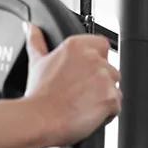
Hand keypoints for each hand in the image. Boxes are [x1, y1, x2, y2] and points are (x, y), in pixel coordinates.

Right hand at [24, 25, 120, 146]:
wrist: (41, 119)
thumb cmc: (39, 95)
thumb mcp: (36, 62)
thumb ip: (36, 41)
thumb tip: (31, 28)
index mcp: (77, 46)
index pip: (102, 45)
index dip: (98, 60)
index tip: (88, 72)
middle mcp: (93, 58)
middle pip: (111, 70)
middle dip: (101, 83)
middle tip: (82, 94)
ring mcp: (104, 78)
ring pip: (115, 88)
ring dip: (104, 98)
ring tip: (84, 105)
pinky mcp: (111, 98)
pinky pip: (116, 106)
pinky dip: (107, 114)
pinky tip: (88, 115)